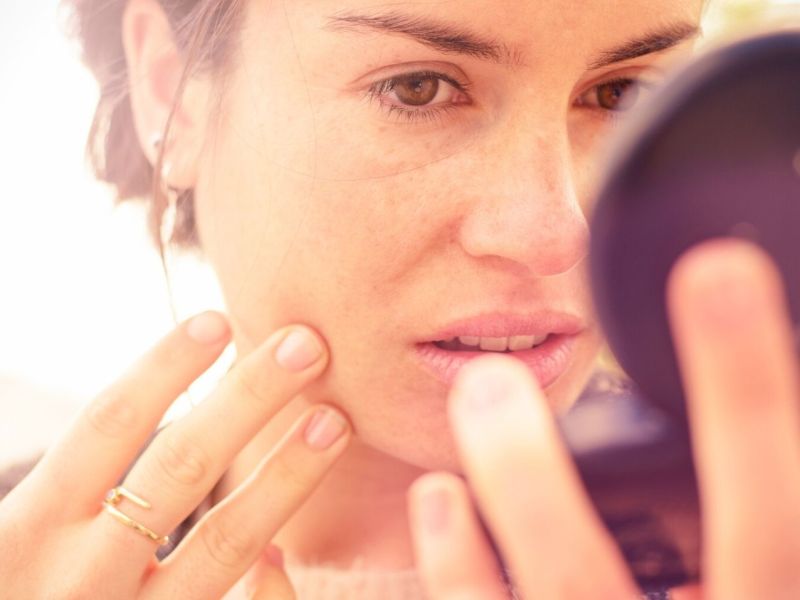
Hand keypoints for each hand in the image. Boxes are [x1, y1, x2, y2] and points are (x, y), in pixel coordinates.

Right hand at [0, 312, 351, 598]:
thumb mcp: (20, 540)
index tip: (219, 321)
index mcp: (29, 530)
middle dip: (249, 400)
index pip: (106, 425)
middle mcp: (78, 577)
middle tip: (307, 345)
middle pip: (181, 468)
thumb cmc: (21, 591)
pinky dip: (269, 585)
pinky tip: (287, 552)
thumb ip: (75, 490)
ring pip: (224, 544)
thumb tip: (154, 419)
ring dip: (286, 477)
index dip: (165, 367)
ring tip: (333, 422)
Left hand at [407, 238, 799, 598]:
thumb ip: (767, 515)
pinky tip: (439, 498)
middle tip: (499, 370)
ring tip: (478, 392)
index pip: (777, 512)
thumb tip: (756, 398)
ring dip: (514, 493)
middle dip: (573, 469)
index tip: (712, 267)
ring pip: (561, 593)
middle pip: (624, 566)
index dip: (749, 387)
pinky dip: (457, 573)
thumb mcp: (765, 574)